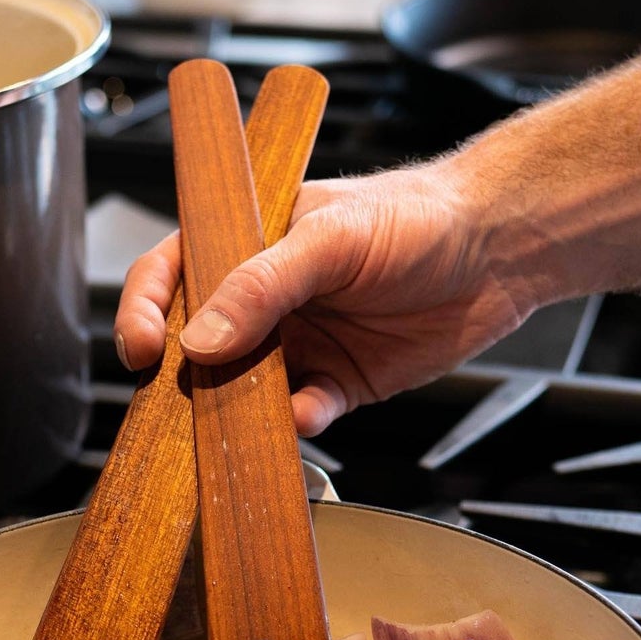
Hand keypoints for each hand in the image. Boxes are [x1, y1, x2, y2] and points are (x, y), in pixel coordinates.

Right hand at [112, 161, 533, 435]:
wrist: (500, 249)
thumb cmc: (418, 216)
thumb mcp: (331, 239)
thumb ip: (263, 286)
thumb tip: (199, 339)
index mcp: (248, 242)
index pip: (172, 272)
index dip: (143, 308)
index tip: (141, 348)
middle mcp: (266, 298)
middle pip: (199, 344)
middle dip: (185, 376)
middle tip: (183, 399)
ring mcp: (301, 344)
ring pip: (245, 389)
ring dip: (239, 410)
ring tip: (242, 419)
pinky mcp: (340, 383)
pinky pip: (303, 414)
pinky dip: (299, 423)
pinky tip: (309, 414)